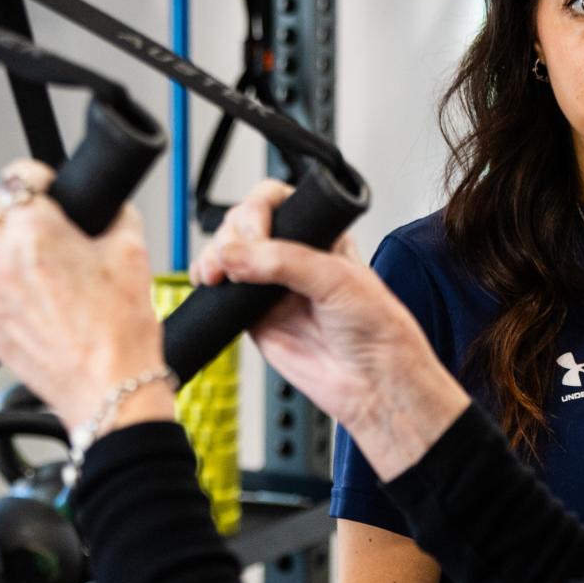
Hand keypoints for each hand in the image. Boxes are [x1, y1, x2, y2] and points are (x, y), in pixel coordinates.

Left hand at [0, 161, 172, 432]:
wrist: (111, 388)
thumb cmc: (121, 332)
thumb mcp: (134, 253)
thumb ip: (116, 215)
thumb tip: (106, 207)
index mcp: (36, 231)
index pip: (20, 176)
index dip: (39, 177)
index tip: (49, 188)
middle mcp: (2, 257)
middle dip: (16, 206)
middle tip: (42, 223)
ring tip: (18, 254)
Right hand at [196, 182, 470, 479]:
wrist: (371, 381)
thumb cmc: (376, 327)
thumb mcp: (335, 279)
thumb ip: (284, 262)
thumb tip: (234, 253)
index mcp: (318, 235)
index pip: (276, 202)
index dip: (258, 209)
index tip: (256, 232)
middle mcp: (291, 256)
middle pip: (242, 224)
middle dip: (231, 234)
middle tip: (236, 256)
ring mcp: (270, 286)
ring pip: (227, 254)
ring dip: (213, 255)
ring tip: (218, 272)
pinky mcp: (252, 316)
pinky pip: (220, 292)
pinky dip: (206, 282)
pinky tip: (208, 282)